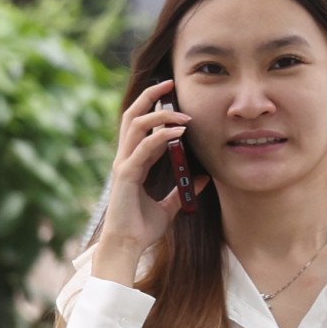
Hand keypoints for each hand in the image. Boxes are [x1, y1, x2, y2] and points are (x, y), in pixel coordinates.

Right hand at [92, 80, 193, 272]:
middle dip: (149, 97)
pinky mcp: (126, 175)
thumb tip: (202, 177)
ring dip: (159, 114)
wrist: (128, 245)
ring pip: (135, 125)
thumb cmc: (144, 226)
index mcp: (134, 162)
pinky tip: (178, 132)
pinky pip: (143, 148)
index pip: (140, 125)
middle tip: (169, 83)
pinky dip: (160, 136)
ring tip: (183, 113)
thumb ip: (183, 188)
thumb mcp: (170, 205)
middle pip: (131, 116)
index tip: (172, 96)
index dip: (154, 108)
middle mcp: (126, 158)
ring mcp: (124, 164)